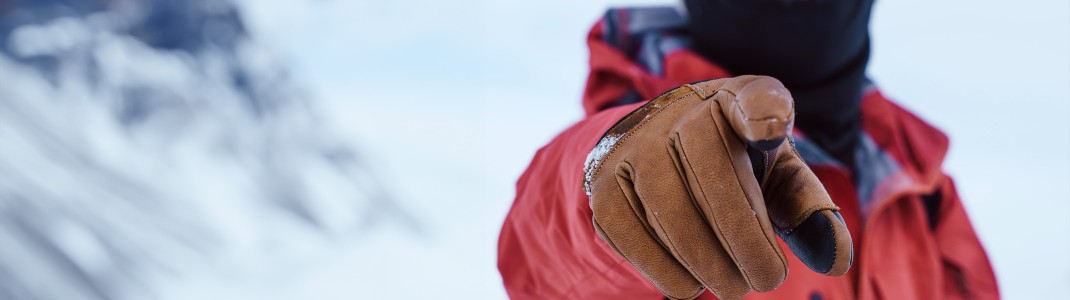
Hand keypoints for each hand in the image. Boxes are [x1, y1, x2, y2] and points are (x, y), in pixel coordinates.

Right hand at [583, 76, 851, 299]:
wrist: (655, 151)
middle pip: (714, 176)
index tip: (769, 127)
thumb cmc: (732, 166)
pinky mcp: (604, 182)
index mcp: (738, 100)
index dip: (762, 112)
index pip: (754, 97)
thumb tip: (836, 261)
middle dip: (744, 241)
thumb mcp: (775, 176)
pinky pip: (631, 233)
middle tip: (765, 281)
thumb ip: (807, 210)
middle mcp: (682, 111)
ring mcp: (636, 144)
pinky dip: (664, 269)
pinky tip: (688, 284)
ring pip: (671, 212)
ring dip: (707, 263)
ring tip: (732, 286)